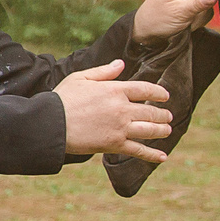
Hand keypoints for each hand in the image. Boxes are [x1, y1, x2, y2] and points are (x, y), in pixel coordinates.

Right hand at [58, 60, 174, 161]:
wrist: (51, 123)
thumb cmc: (62, 98)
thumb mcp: (80, 78)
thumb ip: (103, 71)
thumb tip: (121, 63)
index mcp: (115, 90)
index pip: (145, 90)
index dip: (158, 93)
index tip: (165, 96)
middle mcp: (122, 109)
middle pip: (150, 112)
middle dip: (162, 114)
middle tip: (168, 116)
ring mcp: (120, 128)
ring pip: (150, 130)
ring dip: (162, 130)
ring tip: (167, 130)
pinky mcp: (114, 144)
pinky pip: (138, 150)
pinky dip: (152, 155)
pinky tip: (163, 157)